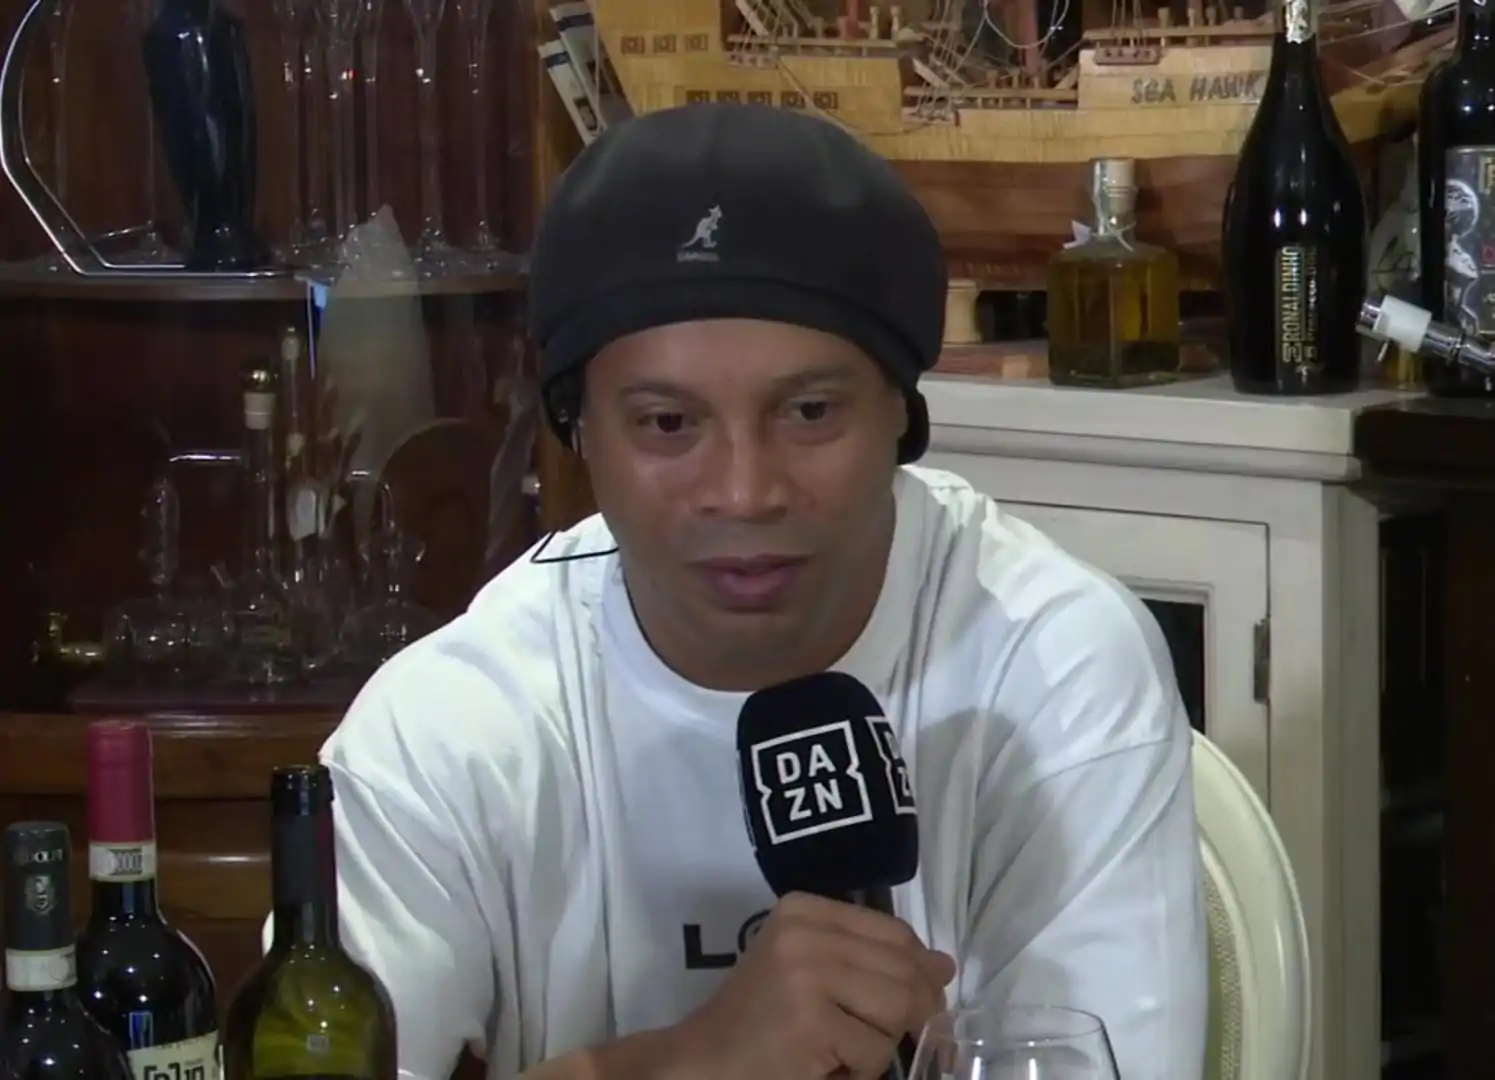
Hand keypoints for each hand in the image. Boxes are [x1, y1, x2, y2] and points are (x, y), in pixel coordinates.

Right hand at [665, 891, 955, 1079]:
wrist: (704, 1062)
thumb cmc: (759, 1019)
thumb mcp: (810, 968)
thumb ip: (871, 959)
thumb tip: (945, 965)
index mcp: (802, 908)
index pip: (894, 932)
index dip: (917, 969)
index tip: (915, 998)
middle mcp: (804, 931)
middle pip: (904, 969)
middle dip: (910, 1012)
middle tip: (876, 1036)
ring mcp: (807, 974)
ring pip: (898, 1009)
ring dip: (881, 1043)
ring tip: (843, 1049)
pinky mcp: (812, 1021)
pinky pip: (875, 1049)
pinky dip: (862, 1070)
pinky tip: (827, 1067)